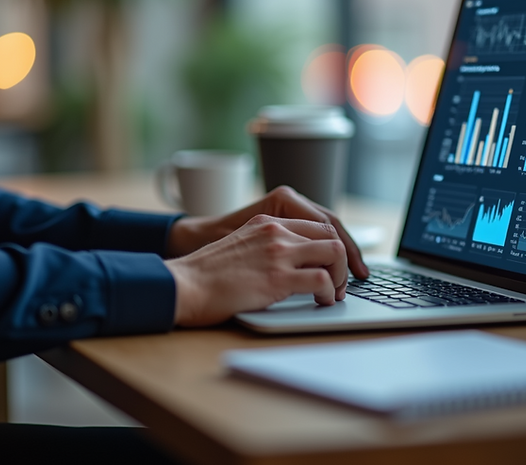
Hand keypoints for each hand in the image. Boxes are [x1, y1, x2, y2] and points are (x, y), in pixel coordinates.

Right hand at [167, 186, 368, 279]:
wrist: (183, 286)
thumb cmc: (205, 276)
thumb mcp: (239, 248)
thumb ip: (265, 248)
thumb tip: (292, 267)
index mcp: (266, 222)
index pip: (316, 224)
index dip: (333, 246)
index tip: (336, 265)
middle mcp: (275, 231)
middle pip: (331, 235)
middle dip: (343, 260)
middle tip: (339, 283)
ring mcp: (278, 253)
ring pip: (334, 253)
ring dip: (340, 276)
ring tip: (331, 294)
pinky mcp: (278, 277)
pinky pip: (322, 280)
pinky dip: (328, 293)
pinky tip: (319, 302)